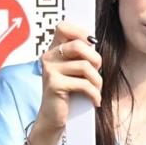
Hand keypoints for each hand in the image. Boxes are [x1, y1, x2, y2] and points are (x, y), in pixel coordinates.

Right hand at [32, 22, 101, 144]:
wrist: (54, 117)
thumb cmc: (69, 92)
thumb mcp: (75, 70)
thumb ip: (81, 55)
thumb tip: (94, 42)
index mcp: (53, 50)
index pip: (63, 27)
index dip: (80, 32)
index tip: (91, 45)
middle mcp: (48, 57)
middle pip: (79, 45)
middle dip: (95, 60)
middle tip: (97, 72)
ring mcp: (50, 70)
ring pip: (85, 66)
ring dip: (97, 81)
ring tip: (96, 90)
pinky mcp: (54, 85)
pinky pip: (83, 84)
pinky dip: (94, 94)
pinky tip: (95, 101)